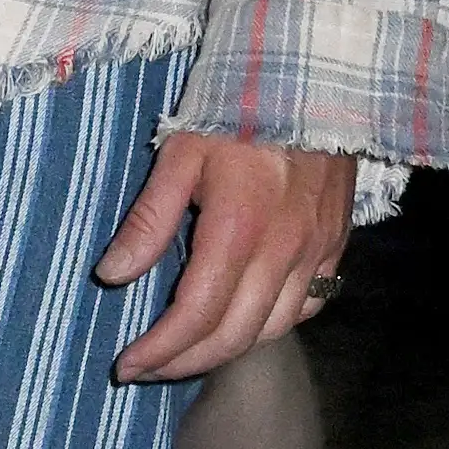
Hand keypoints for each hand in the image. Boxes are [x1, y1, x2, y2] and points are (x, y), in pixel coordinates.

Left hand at [97, 131, 355, 382]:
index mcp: (239, 228)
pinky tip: (241, 322)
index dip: (159, 350)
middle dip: (184, 363)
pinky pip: (306, 307)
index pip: (196, 314)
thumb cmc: (238, 108)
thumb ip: (149, 219)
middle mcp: (284, 250)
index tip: (126, 365)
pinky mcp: (336, 245)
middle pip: (234, 336)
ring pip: (271, 329)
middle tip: (146, 371)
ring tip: (184, 354)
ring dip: (225, 352)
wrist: (316, 77)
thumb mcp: (181, 152)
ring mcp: (317, 251)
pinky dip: (269, 326)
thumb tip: (112, 275)